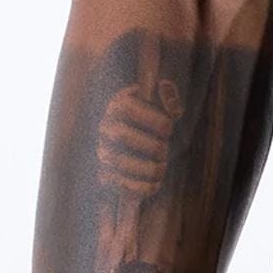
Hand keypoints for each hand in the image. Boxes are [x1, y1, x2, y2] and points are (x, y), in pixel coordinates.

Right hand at [96, 79, 185, 197]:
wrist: (148, 140)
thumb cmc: (159, 119)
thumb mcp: (166, 103)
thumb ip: (168, 94)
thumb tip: (164, 85)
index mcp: (119, 104)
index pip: (126, 107)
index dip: (150, 118)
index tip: (170, 127)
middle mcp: (106, 127)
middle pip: (121, 136)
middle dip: (150, 145)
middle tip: (165, 148)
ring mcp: (103, 151)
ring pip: (118, 162)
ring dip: (147, 167)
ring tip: (162, 165)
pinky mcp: (106, 174)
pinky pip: (118, 184)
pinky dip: (141, 187)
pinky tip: (157, 183)